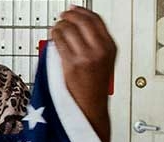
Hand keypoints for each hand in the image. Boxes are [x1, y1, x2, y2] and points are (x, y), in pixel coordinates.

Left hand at [50, 6, 116, 141]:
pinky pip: (60, 42)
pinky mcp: (72, 64)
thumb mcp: (103, 62)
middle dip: (70, 16)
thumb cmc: (94, 88)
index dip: (83, 12)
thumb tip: (79, 29)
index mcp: (110, 47)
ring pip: (70, 30)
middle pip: (82, 21)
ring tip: (56, 28)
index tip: (74, 10)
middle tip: (62, 17)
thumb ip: (95, 45)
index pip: (96, 20)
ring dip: (60, 26)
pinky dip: (55, 36)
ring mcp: (86, 57)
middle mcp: (100, 50)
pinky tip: (53, 37)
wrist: (90, 108)